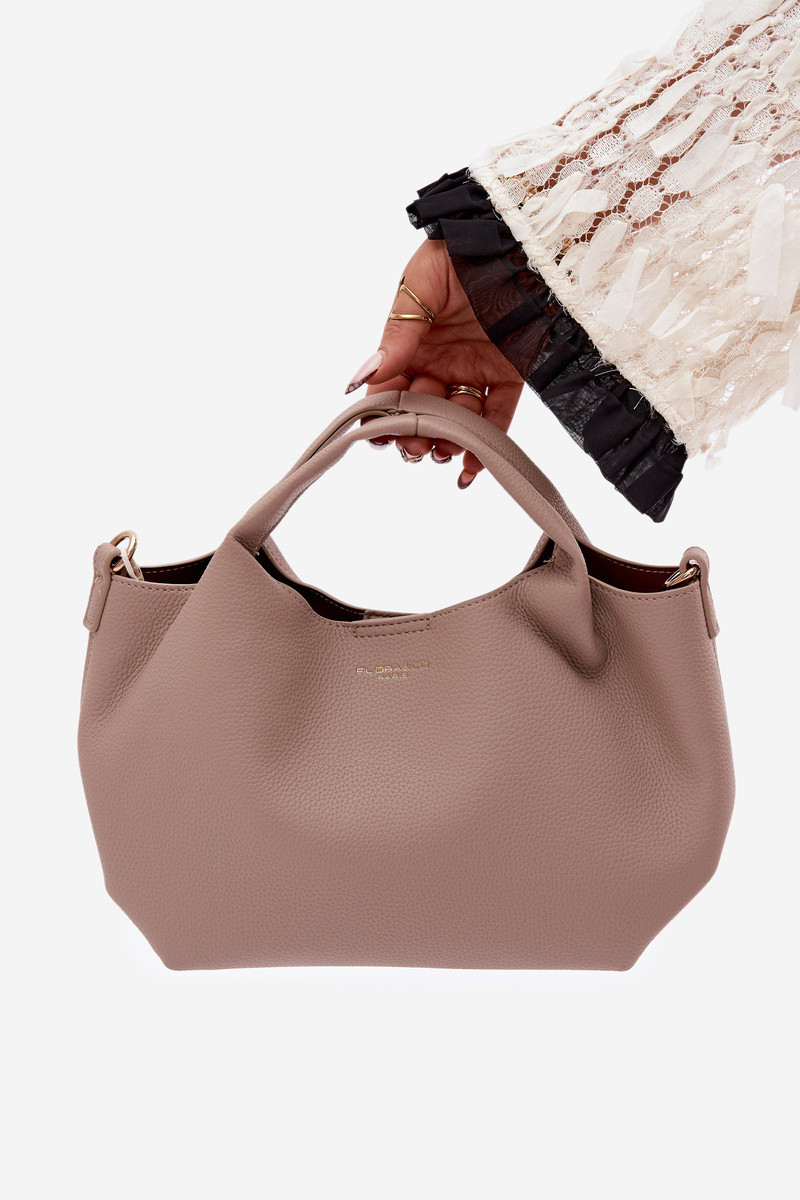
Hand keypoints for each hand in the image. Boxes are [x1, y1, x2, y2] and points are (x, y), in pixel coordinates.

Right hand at [345, 240, 522, 488]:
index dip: (382, 412)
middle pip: (423, 410)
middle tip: (413, 447)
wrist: (517, 236)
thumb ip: (396, 334)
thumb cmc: (461, 250)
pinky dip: (487, 443)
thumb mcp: (420, 287)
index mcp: (412, 341)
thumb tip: (363, 375)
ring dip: (448, 441)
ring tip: (442, 452)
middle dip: (415, 433)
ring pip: (458, 419)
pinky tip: (471, 469)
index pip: (390, 386)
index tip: (376, 435)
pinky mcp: (510, 373)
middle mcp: (441, 360)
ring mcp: (475, 369)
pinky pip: (498, 416)